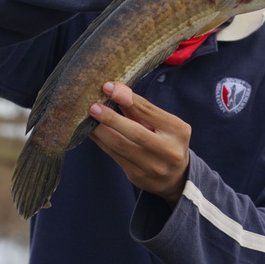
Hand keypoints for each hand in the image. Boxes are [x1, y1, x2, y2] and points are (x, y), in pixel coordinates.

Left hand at [89, 82, 189, 206]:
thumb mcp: (162, 122)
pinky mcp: (137, 176)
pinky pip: (114, 155)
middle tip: (93, 107)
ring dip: (100, 130)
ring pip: (120, 146)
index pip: (148, 111)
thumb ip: (140, 108)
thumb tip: (114, 89)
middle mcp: (169, 151)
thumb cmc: (166, 140)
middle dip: (111, 118)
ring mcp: (153, 167)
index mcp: (178, 131)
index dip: (127, 98)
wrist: (174, 176)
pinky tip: (91, 132)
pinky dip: (100, 141)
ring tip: (87, 118)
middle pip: (135, 132)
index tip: (108, 87)